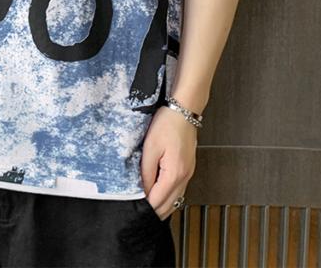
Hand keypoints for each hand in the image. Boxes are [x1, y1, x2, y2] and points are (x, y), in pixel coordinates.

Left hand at [140, 105, 197, 219]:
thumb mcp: (150, 147)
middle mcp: (184, 177)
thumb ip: (146, 172)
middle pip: (169, 205)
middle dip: (153, 211)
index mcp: (174, 174)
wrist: (184, 110)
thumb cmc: (167, 124)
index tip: (132, 210)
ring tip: (144, 204)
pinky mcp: (188, 168)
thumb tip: (142, 191)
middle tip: (136, 211)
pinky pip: (178, 189)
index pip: (158, 201)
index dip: (144, 208)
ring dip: (161, 204)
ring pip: (175, 200)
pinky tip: (157, 192)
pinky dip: (168, 195)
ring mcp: (188, 174)